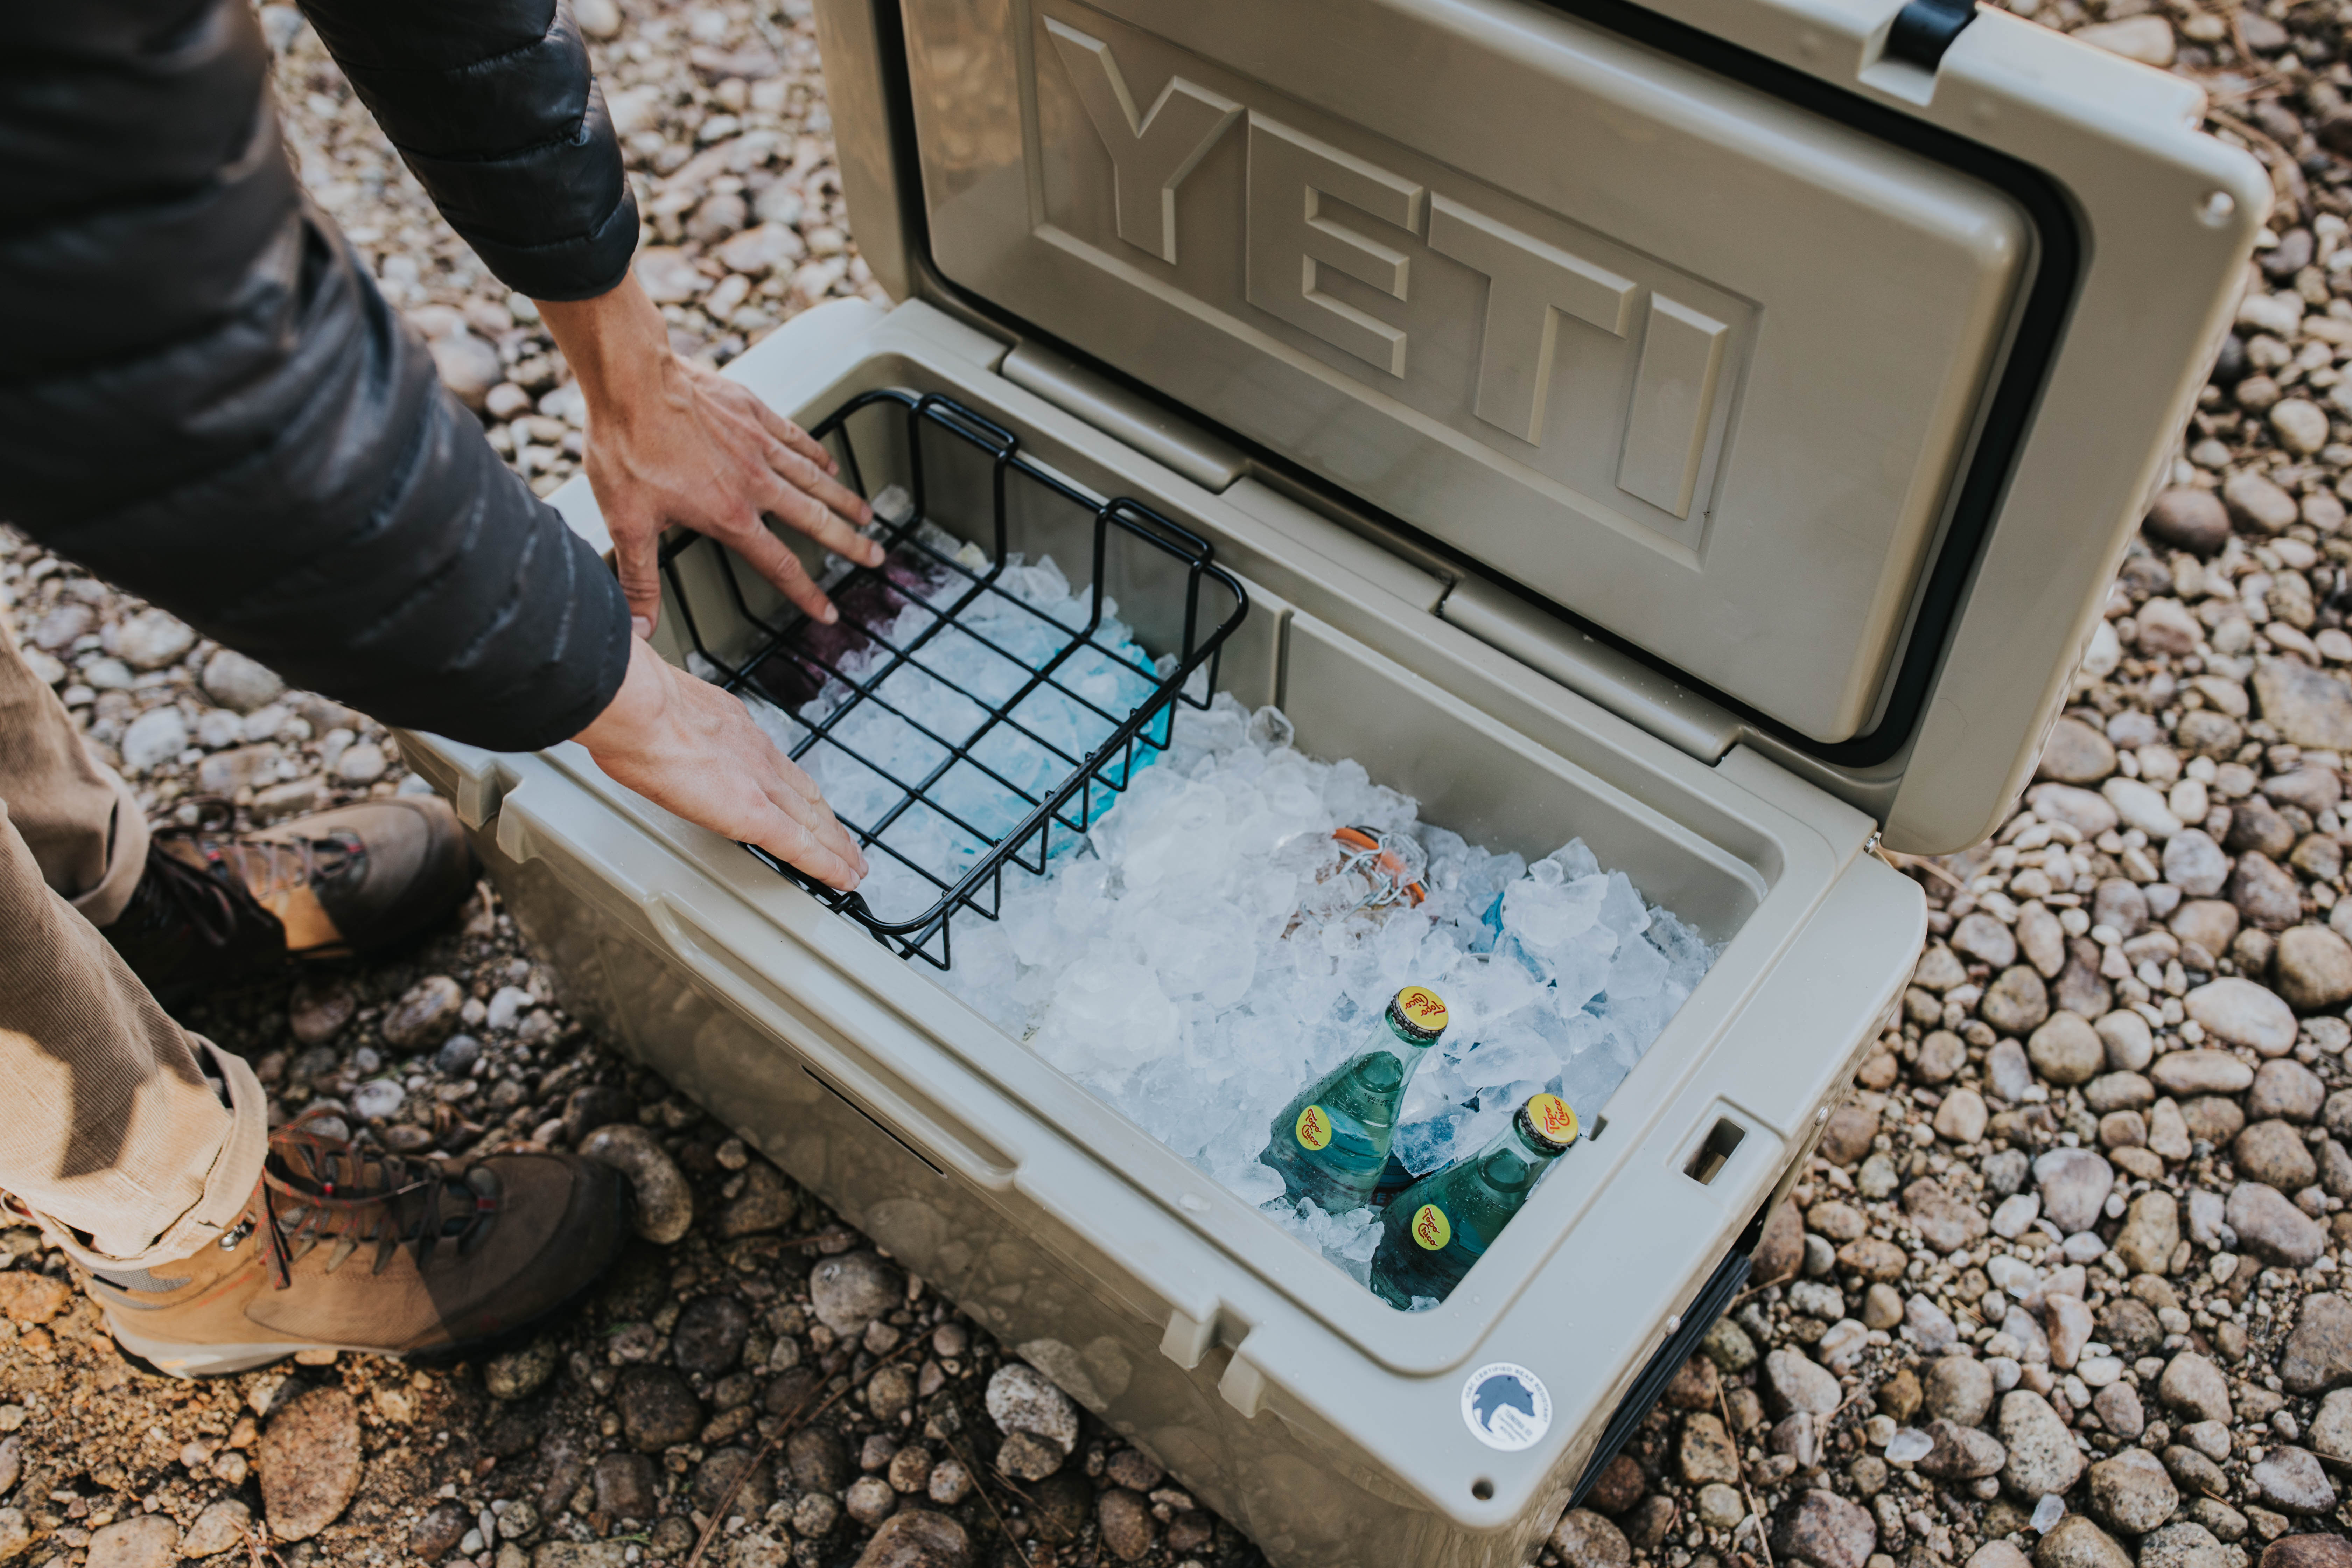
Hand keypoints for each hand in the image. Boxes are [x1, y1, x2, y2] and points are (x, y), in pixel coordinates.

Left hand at [536, 276, 882, 636]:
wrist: (631, 380)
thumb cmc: (626, 445)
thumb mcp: (626, 522)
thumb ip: (638, 578)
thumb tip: (638, 629)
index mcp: (728, 515)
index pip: (779, 565)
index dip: (806, 593)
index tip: (828, 611)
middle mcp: (754, 482)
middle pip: (814, 520)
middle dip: (848, 543)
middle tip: (875, 557)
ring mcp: (757, 444)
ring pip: (813, 479)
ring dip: (842, 500)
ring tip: (866, 515)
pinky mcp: (752, 412)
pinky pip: (795, 437)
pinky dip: (816, 454)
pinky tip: (829, 465)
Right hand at [575, 637, 866, 889]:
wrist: (641, 710)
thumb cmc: (635, 707)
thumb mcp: (668, 706)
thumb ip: (677, 721)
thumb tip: (659, 729)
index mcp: (735, 729)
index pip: (778, 767)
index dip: (798, 790)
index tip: (809, 804)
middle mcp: (757, 754)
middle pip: (805, 795)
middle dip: (827, 821)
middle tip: (847, 842)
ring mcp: (760, 784)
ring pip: (813, 820)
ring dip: (837, 845)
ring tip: (853, 865)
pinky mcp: (755, 815)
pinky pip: (802, 846)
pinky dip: (827, 864)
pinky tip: (843, 878)